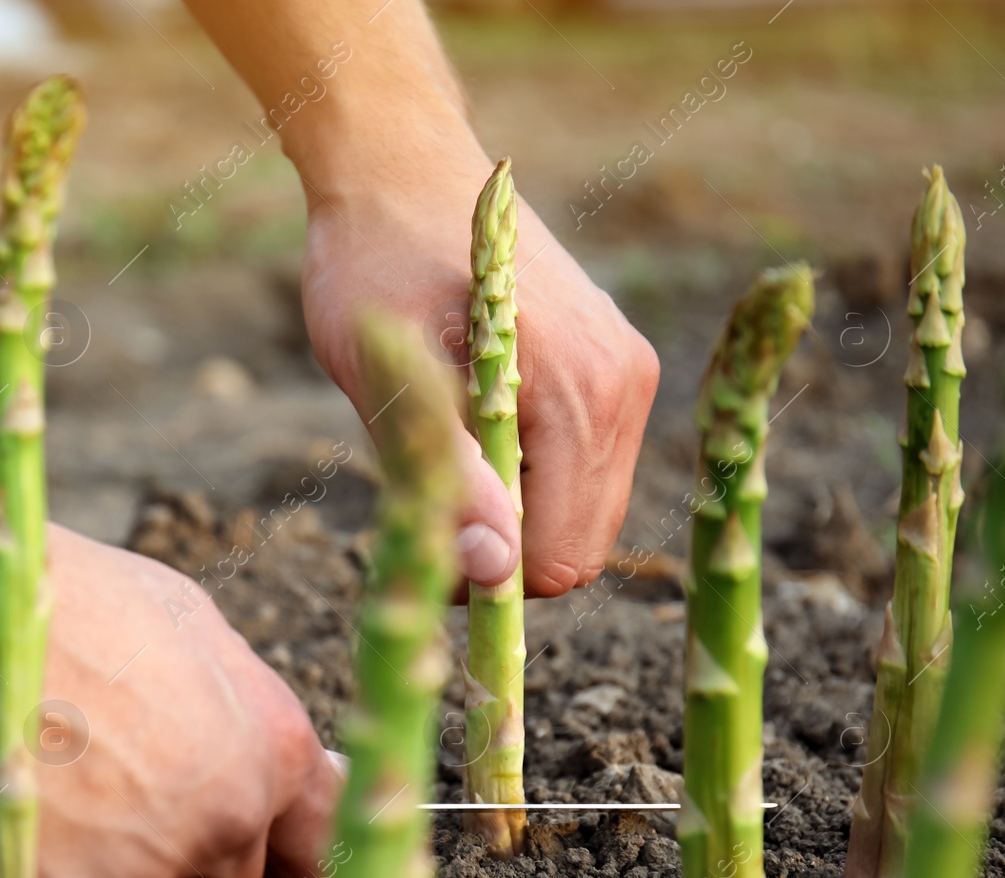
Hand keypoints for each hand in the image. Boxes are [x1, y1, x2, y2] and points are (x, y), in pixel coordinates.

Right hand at [0, 375, 340, 877]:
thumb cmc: (61, 595)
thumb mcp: (186, 623)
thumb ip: (252, 710)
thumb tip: (317, 772)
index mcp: (268, 748)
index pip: (320, 844)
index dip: (283, 845)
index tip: (254, 845)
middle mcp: (222, 819)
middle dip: (180, 859)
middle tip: (109, 788)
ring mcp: (140, 871)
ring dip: (102, 876)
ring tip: (46, 781)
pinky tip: (4, 804)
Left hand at [298, 148, 659, 594]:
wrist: (399, 169)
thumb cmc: (375, 262)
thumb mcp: (389, 375)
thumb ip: (447, 473)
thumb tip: (494, 572)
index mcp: (581, 390)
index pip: (560, 559)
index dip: (487, 580)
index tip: (422, 545)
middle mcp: (626, 386)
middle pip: (580, 546)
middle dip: (504, 553)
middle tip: (424, 501)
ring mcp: (629, 375)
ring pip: (581, 512)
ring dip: (515, 513)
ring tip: (445, 453)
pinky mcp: (615, 368)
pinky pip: (582, 469)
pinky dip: (530, 477)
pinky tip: (475, 426)